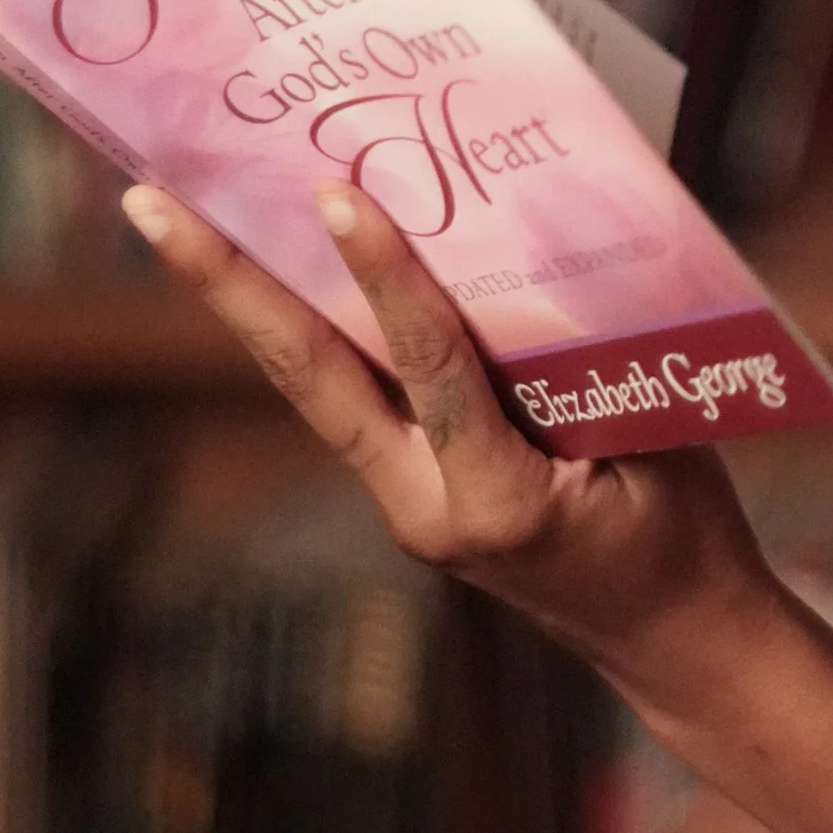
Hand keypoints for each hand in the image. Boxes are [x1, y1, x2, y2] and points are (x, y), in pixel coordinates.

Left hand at [120, 177, 770, 709]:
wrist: (670, 639)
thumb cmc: (683, 532)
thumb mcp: (657, 441)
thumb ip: (591, 361)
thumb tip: (533, 249)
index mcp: (501, 505)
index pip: (433, 371)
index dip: (390, 278)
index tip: (340, 193)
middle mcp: (425, 511)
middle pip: (311, 380)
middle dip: (228, 285)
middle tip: (149, 203)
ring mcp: (407, 507)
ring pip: (314, 388)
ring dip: (246, 302)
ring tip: (170, 215)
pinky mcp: (408, 496)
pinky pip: (353, 398)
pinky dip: (313, 327)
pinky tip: (275, 266)